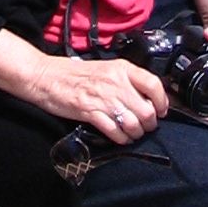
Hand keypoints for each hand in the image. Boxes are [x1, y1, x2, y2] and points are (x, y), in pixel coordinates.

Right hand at [0, 29, 167, 145]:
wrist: (45, 76)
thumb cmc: (74, 74)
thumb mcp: (105, 69)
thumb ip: (126, 81)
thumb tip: (147, 98)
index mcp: (121, 68)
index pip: (153, 85)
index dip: (162, 102)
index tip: (161, 111)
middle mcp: (115, 82)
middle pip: (147, 110)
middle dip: (148, 124)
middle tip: (144, 126)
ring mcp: (103, 98)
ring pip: (133, 124)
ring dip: (135, 133)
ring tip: (130, 133)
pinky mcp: (90, 112)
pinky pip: (115, 132)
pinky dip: (121, 138)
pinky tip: (118, 137)